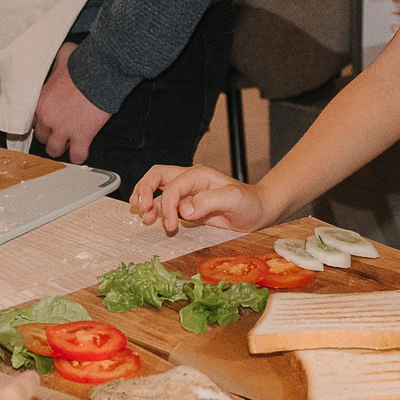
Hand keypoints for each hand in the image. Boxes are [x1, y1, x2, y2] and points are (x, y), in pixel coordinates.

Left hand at [31, 44, 111, 164]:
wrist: (101, 73)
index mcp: (41, 101)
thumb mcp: (63, 56)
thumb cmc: (83, 63)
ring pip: (54, 150)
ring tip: (67, 146)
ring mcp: (64, 130)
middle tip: (58, 133)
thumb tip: (60, 53)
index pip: (33, 119)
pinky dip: (79, 156)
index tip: (48, 120)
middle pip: (41, 137)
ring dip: (60, 148)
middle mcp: (48, 118)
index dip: (41, 120)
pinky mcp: (82, 137)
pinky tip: (81, 153)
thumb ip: (57, 59)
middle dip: (50, 136)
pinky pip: (77, 156)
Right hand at [129, 164, 266, 234]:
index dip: (168, 205)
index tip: (171, 224)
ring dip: (147, 201)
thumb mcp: (234, 199)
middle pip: (158, 176)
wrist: (258, 212)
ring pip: (158, 191)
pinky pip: (166, 205)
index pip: (173, 186)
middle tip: (140, 208)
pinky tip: (153, 219)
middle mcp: (190, 181)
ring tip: (144, 216)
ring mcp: (188, 194)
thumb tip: (184, 210)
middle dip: (145, 189)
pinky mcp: (189, 207)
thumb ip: (209, 201)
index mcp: (199, 175)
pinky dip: (156, 211)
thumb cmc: (249, 203)